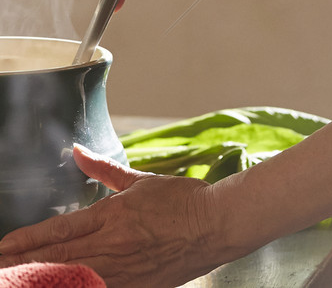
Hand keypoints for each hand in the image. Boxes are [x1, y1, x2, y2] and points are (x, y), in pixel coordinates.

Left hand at [0, 146, 226, 287]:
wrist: (216, 225)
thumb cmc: (181, 200)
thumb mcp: (140, 181)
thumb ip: (104, 170)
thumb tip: (78, 151)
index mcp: (112, 215)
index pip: (58, 232)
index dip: (26, 241)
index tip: (2, 246)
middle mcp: (112, 245)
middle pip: (56, 260)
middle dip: (22, 266)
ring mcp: (122, 272)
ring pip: (71, 280)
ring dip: (42, 281)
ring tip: (17, 283)